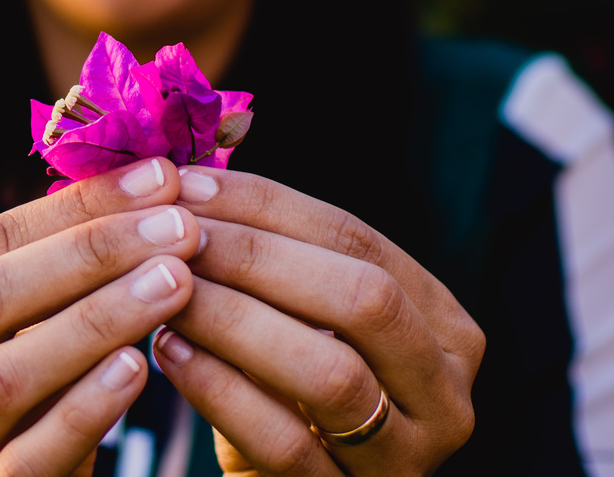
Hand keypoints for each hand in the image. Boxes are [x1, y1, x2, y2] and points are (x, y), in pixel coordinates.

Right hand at [0, 158, 200, 476]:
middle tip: (178, 228)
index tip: (160, 178)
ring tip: (175, 281)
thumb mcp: (20, 340)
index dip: (75, 208)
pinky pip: (28, 456)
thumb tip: (145, 178)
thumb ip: (51, 273)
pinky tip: (140, 366)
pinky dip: (86, 407)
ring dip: (97, 319)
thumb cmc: (25, 415)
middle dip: (89, 253)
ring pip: (2, 376)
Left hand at [153, 168, 483, 476]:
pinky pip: (285, 443)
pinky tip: (168, 351)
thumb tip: (198, 166)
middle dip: (258, 258)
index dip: (267, 205)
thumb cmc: (291, 390)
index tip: (189, 185)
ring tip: (167, 290)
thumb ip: (277, 253)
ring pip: (331, 372)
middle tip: (178, 236)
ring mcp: (408, 454)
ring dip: (236, 320)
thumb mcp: (303, 318)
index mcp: (442, 323)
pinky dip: (219, 390)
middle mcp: (446, 389)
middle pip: (362, 298)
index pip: (358, 237)